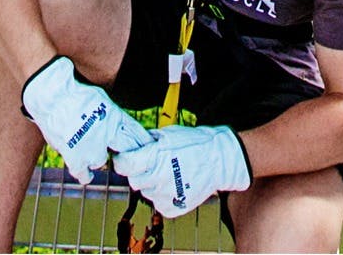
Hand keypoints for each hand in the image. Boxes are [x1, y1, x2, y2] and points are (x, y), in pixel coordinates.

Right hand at [20, 56, 152, 184]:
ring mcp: (91, 148)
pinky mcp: (75, 157)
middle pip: (123, 151)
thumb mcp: (101, 99)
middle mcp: (106, 135)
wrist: (52, 96)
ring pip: (100, 161)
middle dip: (125, 152)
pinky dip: (85, 173)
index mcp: (115, 118)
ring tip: (89, 147)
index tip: (148, 148)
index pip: (136, 135)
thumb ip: (110, 114)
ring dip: (97, 155)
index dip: (142, 142)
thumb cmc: (74, 93)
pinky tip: (87, 173)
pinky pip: (84, 173)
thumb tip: (117, 123)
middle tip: (122, 153)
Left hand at [115, 124, 250, 215]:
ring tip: (169, 173)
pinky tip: (174, 184)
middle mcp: (158, 177)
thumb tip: (132, 144)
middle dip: (140, 172)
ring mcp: (166, 195)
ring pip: (146, 192)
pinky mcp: (172, 207)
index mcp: (155, 157)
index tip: (125, 158)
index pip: (124, 164)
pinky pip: (157, 203)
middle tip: (152, 164)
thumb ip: (148, 141)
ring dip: (152, 184)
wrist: (219, 160)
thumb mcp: (169, 133)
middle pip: (134, 180)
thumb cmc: (196, 143)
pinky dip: (162, 195)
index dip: (122, 160)